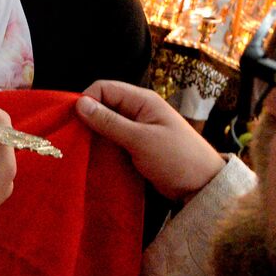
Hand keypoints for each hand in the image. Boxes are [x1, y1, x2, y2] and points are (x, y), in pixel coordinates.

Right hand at [74, 81, 225, 200]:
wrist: (202, 187)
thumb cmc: (176, 158)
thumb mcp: (140, 140)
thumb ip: (109, 122)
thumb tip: (79, 103)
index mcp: (142, 100)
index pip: (104, 88)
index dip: (87, 101)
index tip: (74, 122)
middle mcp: (138, 110)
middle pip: (102, 106)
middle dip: (87, 119)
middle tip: (73, 139)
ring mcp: (136, 129)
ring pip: (105, 125)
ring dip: (93, 136)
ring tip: (80, 150)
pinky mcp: (135, 147)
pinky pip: (112, 141)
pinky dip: (102, 147)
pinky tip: (93, 157)